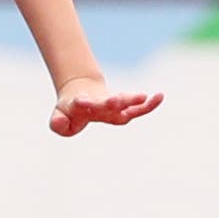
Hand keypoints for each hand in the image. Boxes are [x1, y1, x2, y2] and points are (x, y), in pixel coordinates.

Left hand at [46, 72, 161, 135]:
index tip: (81, 100)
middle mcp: (100, 103)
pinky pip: (138, 107)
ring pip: (124, 101)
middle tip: (114, 99)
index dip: (81, 103)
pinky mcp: (124, 107)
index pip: (82, 104)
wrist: (80, 93)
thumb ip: (58, 124)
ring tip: (143, 96)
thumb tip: (60, 123)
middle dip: (110, 102)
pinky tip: (160, 96)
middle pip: (106, 102)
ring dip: (131, 99)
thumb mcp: (59, 120)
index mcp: (82, 105)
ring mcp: (113, 104)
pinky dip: (149, 104)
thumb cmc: (70, 111)